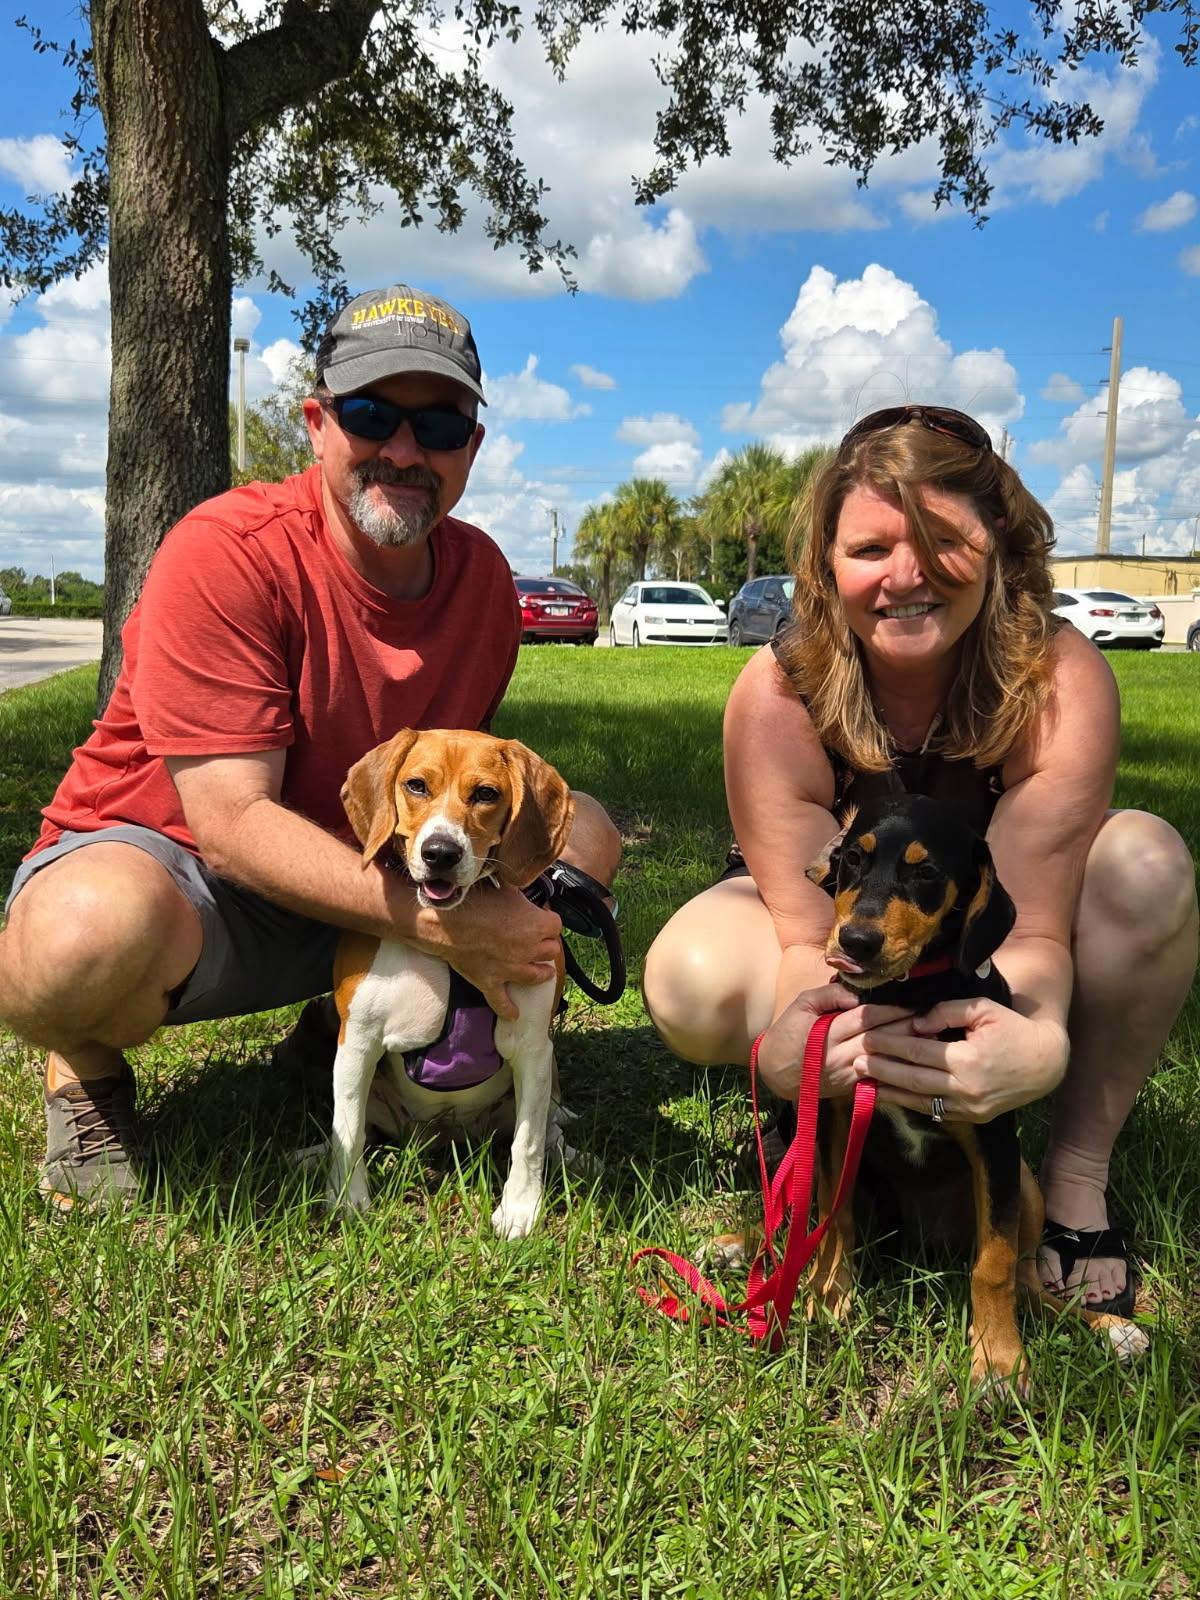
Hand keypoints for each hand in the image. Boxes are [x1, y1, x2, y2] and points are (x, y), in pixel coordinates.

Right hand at [407, 883, 561, 1020]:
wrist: (446, 922)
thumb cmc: (475, 899)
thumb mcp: (506, 888)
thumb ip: (522, 898)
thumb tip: (526, 899)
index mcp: (537, 925)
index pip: (556, 924)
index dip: (549, 919)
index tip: (542, 916)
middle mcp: (529, 949)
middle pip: (551, 949)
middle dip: (547, 943)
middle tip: (540, 939)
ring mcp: (510, 969)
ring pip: (537, 975)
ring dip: (542, 972)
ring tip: (545, 972)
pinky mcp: (490, 982)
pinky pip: (502, 1001)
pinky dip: (508, 1009)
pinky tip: (514, 1015)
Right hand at [756, 984, 915, 1100]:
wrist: (774, 1074)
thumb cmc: (787, 1035)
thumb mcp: (799, 1006)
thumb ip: (826, 996)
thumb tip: (854, 995)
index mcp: (828, 1032)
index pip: (866, 1018)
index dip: (891, 1010)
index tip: (912, 1003)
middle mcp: (841, 1055)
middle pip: (881, 1039)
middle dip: (907, 1029)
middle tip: (932, 1019)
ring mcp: (848, 1074)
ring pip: (884, 1060)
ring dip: (907, 1051)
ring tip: (930, 1040)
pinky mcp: (851, 1087)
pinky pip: (879, 1079)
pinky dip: (897, 1070)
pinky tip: (914, 1064)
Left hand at [852, 1000, 1069, 1121]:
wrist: (1045, 1065)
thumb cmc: (1013, 1030)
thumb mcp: (983, 1010)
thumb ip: (946, 1012)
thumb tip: (915, 1022)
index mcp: (968, 1059)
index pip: (919, 1052)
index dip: (891, 1045)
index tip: (867, 1038)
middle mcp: (966, 1088)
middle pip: (914, 1079)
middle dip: (882, 1071)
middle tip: (855, 1062)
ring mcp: (969, 1107)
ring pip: (921, 1100)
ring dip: (891, 1092)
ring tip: (864, 1083)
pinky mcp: (972, 1118)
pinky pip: (935, 1110)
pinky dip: (911, 1103)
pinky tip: (891, 1096)